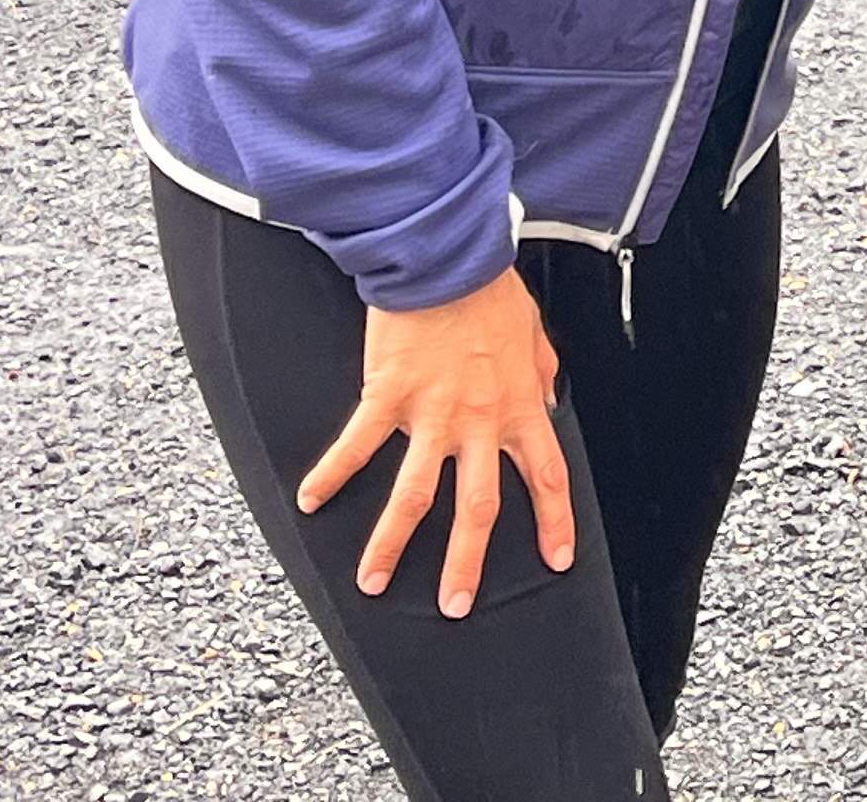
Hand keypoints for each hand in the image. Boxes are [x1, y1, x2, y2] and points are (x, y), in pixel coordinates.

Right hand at [296, 269, 572, 615]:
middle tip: (454, 606)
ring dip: (391, 544)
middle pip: (477, 508)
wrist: (450, 260)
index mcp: (519, 407)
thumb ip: (542, 373)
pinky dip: (331, 475)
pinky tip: (310, 502)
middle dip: (464, 563)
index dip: (554, 522)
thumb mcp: (534, 333)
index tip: (556, 561)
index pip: (546, 476)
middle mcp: (478, 422)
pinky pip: (356, 446)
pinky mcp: (387, 397)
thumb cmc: (491, 292)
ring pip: (413, 495)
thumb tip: (549, 399)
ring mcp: (431, 415)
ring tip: (373, 583)